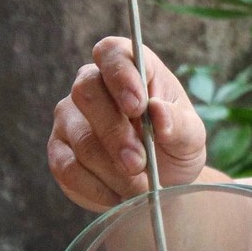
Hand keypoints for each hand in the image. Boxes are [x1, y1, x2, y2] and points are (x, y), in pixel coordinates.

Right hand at [48, 36, 207, 211]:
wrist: (161, 183)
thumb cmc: (175, 145)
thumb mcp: (191, 136)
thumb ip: (179, 123)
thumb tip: (158, 113)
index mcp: (128, 67)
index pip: (112, 53)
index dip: (121, 75)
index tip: (138, 106)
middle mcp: (92, 84)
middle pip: (87, 92)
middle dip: (114, 132)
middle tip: (138, 163)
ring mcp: (70, 117)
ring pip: (79, 136)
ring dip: (111, 168)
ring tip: (138, 188)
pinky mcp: (59, 151)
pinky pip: (67, 167)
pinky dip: (96, 187)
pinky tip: (118, 197)